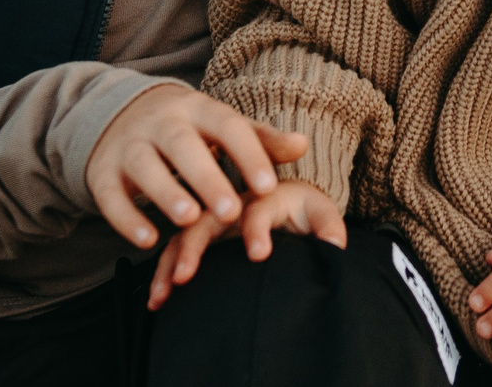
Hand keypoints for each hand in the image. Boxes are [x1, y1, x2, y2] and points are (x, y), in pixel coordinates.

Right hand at [83, 86, 308, 249]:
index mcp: (198, 110)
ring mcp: (129, 145)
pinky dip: (125, 218)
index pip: (227, 125)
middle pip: (182, 144)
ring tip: (189, 219)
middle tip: (231, 211)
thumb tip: (302, 145)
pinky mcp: (102, 172)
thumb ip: (261, 140)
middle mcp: (162, 123)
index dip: (248, 154)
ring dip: (165, 192)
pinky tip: (148, 240)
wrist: (121, 116)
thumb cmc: (189, 130)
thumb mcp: (221, 127)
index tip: (269, 188)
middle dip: (206, 176)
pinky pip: (110, 194)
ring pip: (145, 165)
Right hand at [145, 178, 345, 308]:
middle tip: (188, 274)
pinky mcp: (195, 229)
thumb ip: (326, 226)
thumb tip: (334, 247)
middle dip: (195, 244)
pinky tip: (157, 298)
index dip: (256, 229)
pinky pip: (172, 247)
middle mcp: (232, 199)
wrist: (281, 195)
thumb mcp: (318, 211)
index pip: (257, 207)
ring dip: (173, 259)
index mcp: (265, 192)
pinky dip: (162, 270)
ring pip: (183, 231)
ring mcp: (210, 213)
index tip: (259, 255)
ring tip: (167, 290)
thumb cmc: (302, 210)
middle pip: (207, 215)